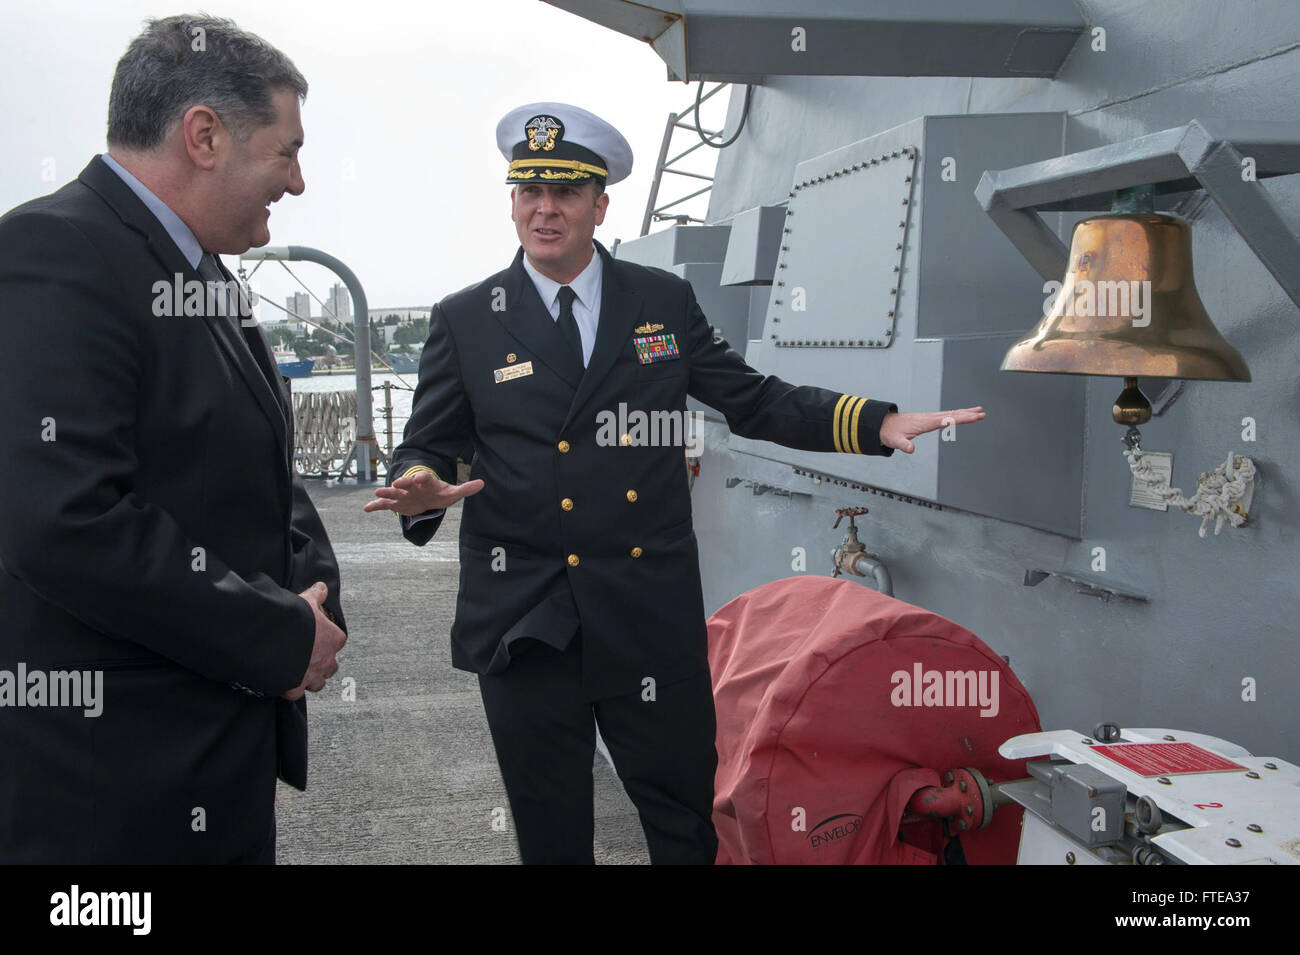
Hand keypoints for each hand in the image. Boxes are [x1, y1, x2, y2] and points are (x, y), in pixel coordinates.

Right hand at [283, 582, 346, 699]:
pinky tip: (283, 682)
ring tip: (297, 672)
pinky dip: (291, 689)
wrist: (274, 636)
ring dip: (310, 679)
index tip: (316, 638)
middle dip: (321, 663)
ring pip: (318, 683)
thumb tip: (322, 587)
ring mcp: (312, 675)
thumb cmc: (294, 617)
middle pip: (331, 666)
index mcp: (333, 639)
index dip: (327, 640)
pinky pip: (296, 693)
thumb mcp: (307, 601)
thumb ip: (316, 595)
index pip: (337, 641)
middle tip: (307, 657)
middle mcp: (327, 660)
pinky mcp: (296, 686)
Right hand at [363, 469, 483, 515]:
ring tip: (376, 493)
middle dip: (403, 483)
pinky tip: (366, 509)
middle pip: (407, 483)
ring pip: (394, 493)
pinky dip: (376, 506)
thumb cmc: (440, 493)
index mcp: (427, 482)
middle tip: (398, 482)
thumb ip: (466, 488)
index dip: (423, 477)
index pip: (426, 478)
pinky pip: (384, 505)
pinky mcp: (396, 503)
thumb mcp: (453, 492)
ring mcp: (403, 494)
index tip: (421, 477)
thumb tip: (483, 483)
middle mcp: (413, 486)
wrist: (426, 495)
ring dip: (386, 492)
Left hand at [880, 406, 985, 453]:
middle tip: (983, 414)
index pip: (946, 420)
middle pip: (952, 415)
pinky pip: (946, 415)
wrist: (883, 424)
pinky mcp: (929, 419)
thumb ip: (903, 445)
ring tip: (980, 411)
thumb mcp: (895, 441)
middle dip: (968, 414)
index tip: (972, 417)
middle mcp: (929, 418)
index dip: (960, 419)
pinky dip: (957, 414)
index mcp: (924, 423)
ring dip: (965, 412)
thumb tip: (910, 449)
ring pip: (951, 413)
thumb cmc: (890, 433)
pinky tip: (964, 414)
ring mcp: (929, 417)